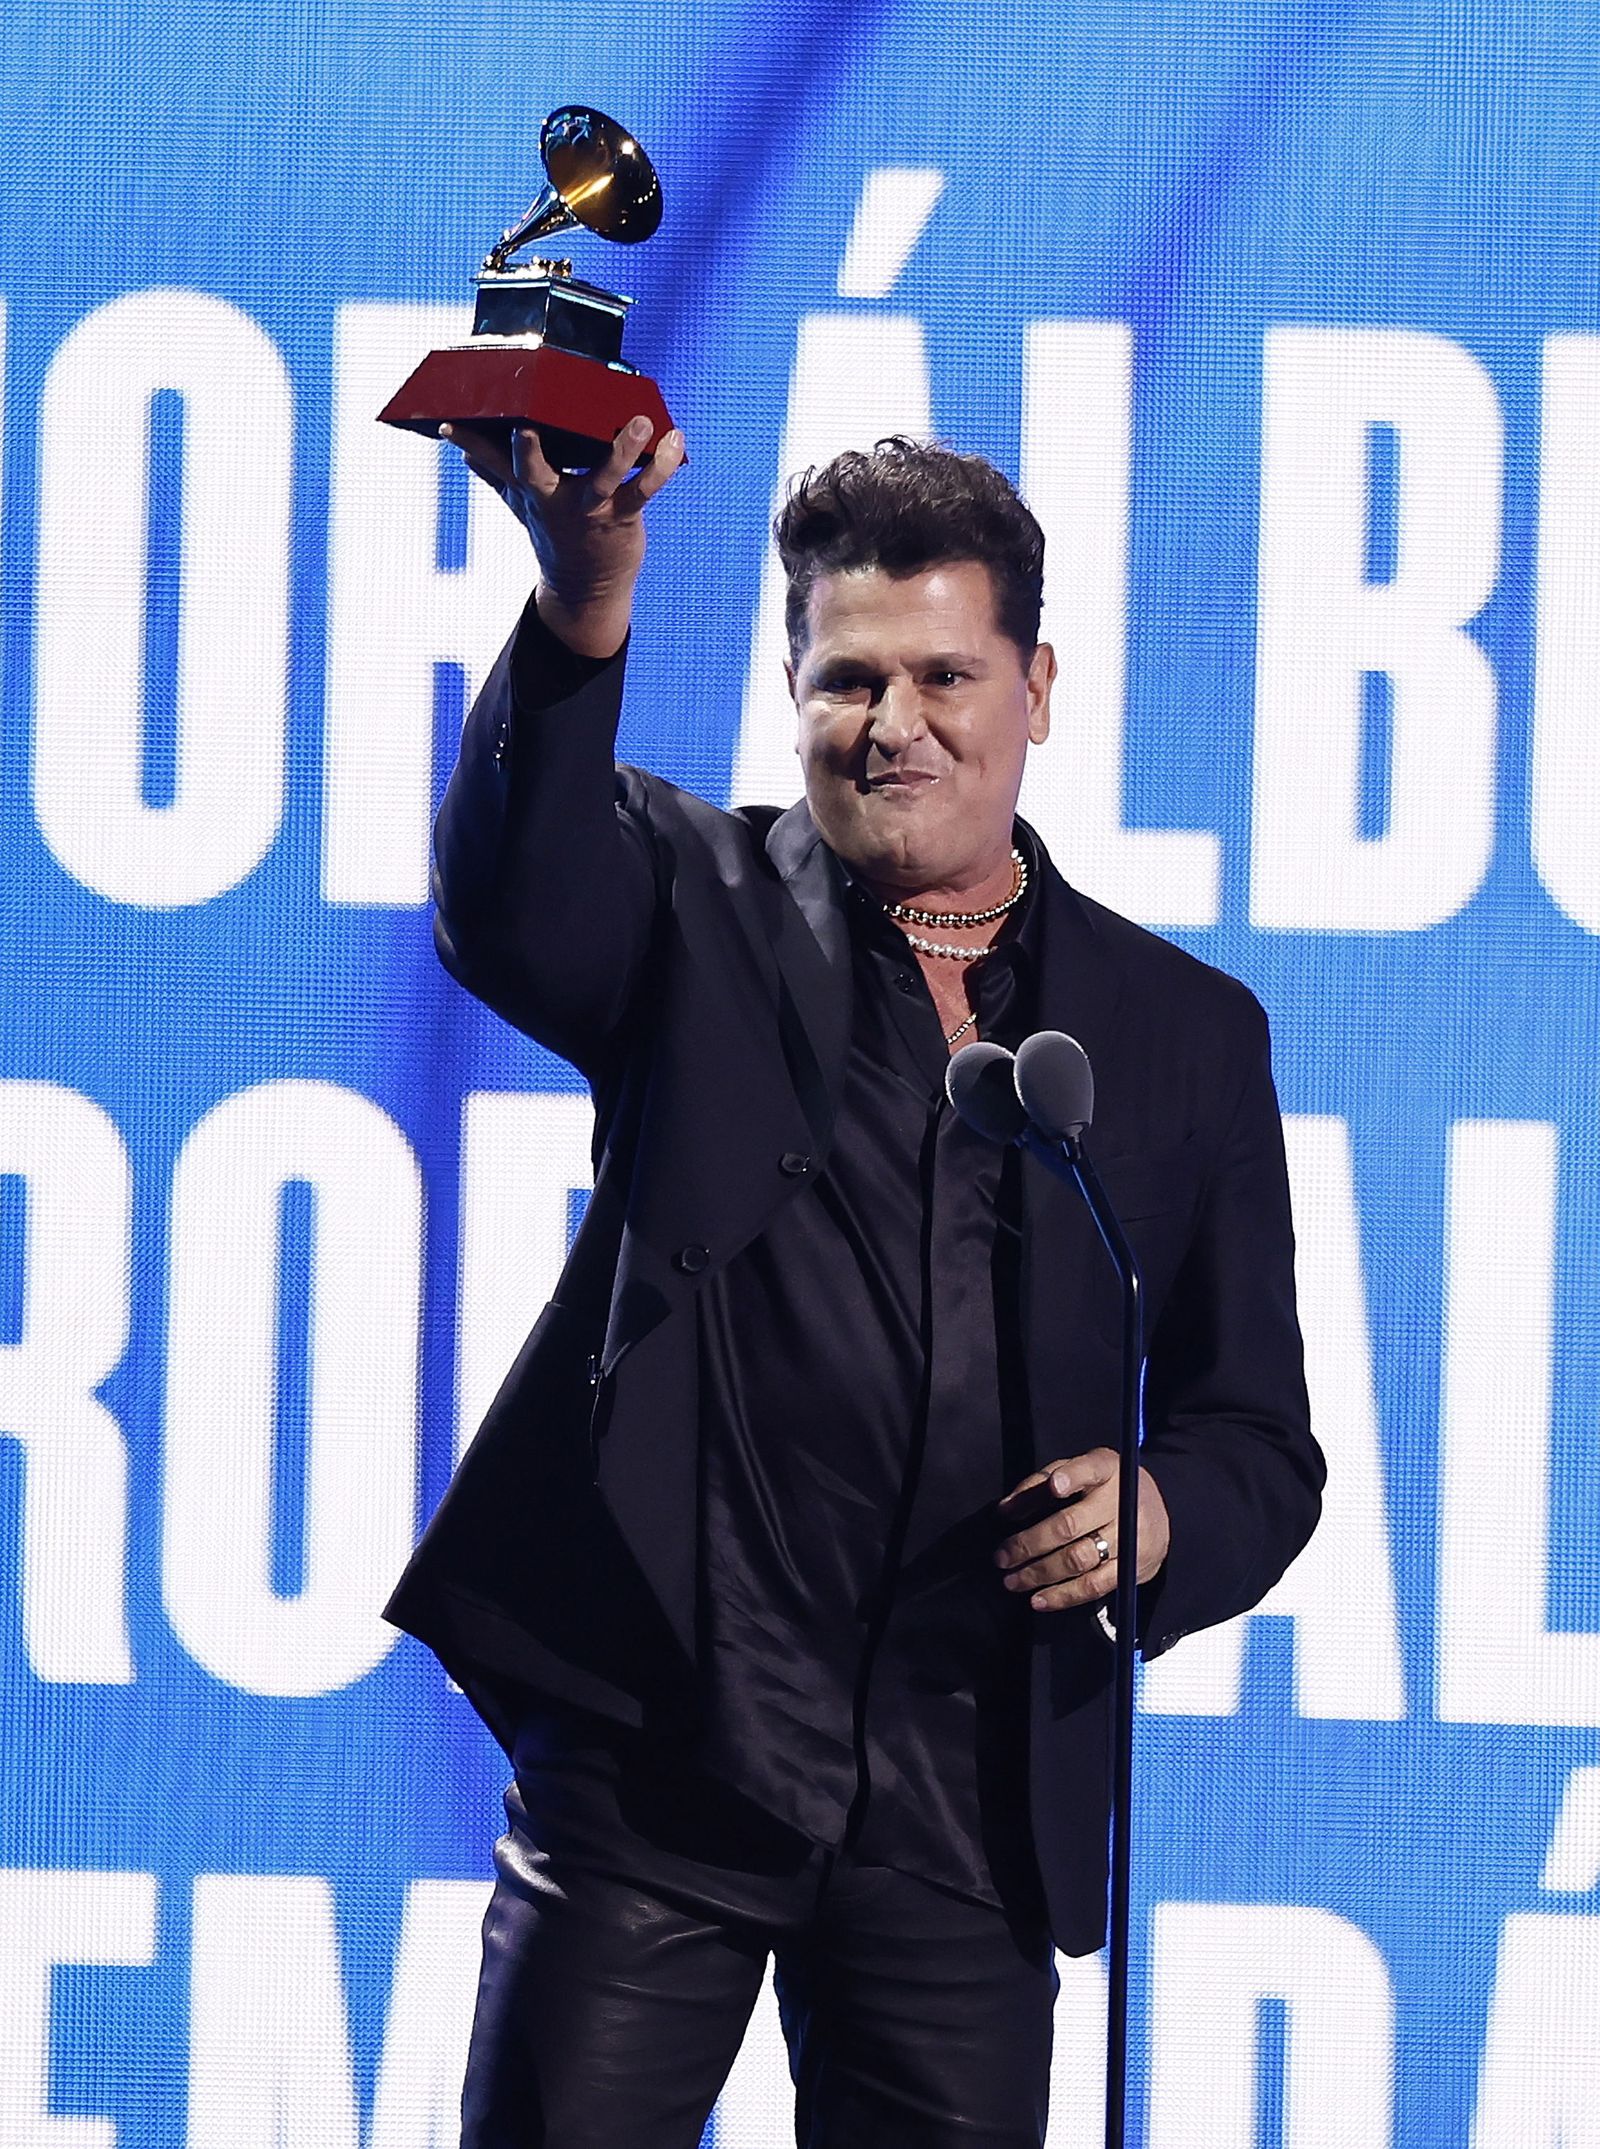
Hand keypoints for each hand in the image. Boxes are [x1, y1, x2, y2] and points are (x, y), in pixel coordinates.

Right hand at [441, 416, 686, 657]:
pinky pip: (646, 489)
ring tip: (639, 421)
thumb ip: (494, 473)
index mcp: (529, 490)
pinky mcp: (623, 517)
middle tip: (524, 427)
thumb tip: (461, 448)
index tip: (450, 423)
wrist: (585, 590)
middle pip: (536, 472)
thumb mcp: (520, 505)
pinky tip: (674, 438)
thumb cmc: (554, 533)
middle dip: (527, 451)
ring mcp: (591, 509)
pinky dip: (663, 464)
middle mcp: (555, 498)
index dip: (472, 444)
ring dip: (623, 448)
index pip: (495, 464)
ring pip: (605, 475)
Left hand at [994, 1449, 1170, 1611]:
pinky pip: (1094, 1586)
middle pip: (1070, 1525)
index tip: (1055, 1485)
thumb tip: (1004, 1510)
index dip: (1073, 1477)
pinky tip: (1039, 1599)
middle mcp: (1120, 1503)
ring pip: (1078, 1559)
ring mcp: (1128, 1538)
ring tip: (1012, 1580)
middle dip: (1029, 1543)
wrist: (1156, 1514)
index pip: (1090, 1469)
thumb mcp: (1076, 1473)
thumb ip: (1039, 1485)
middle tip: (1002, 1556)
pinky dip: (1063, 1596)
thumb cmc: (1104, 1489)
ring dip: (1040, 1573)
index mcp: (1106, 1470)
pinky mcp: (1131, 1568)